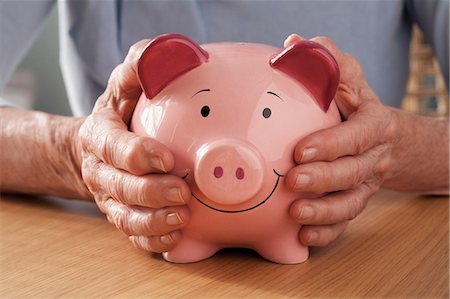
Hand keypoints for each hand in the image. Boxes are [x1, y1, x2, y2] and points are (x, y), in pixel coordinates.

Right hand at [78, 40, 190, 252]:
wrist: (99, 148)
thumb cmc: (119, 114)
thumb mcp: (124, 86)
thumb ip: (138, 69)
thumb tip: (161, 53)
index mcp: (99, 137)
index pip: (114, 148)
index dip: (138, 155)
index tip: (168, 158)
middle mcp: (100, 171)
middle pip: (121, 187)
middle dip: (152, 192)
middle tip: (183, 192)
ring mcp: (109, 198)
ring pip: (126, 217)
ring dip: (154, 221)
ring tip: (182, 217)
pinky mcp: (121, 215)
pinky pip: (132, 234)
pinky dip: (153, 239)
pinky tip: (175, 235)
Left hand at [284, 34, 395, 245]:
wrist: (387, 140)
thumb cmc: (358, 107)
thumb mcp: (350, 80)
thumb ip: (329, 63)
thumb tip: (293, 43)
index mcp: (372, 125)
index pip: (356, 136)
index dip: (331, 145)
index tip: (300, 150)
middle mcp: (372, 158)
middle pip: (352, 173)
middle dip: (323, 180)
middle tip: (293, 181)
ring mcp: (366, 184)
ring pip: (351, 203)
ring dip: (323, 212)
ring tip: (295, 215)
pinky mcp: (357, 201)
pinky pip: (346, 222)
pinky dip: (326, 232)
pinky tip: (303, 236)